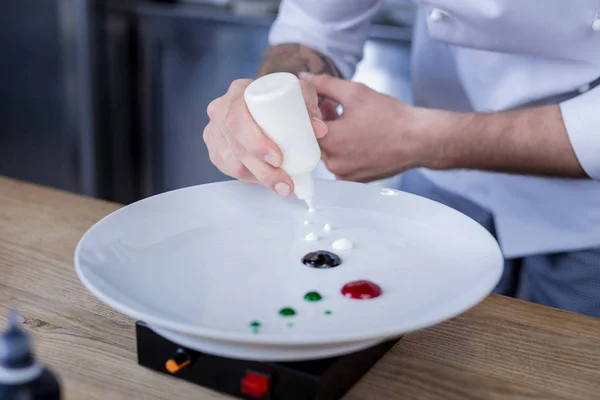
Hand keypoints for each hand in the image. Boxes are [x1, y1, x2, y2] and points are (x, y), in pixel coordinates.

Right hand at [203, 78, 328, 195]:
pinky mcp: (215, 148)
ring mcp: (215, 130)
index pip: (238, 118)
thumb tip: (319, 130)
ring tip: (282, 185)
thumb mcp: (299, 96)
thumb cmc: (281, 99)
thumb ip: (310, 108)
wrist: (265, 103)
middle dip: (261, 169)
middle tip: (284, 181)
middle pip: (235, 145)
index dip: (256, 142)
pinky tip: (264, 180)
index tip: (278, 158)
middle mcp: (221, 109)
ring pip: (232, 162)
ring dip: (258, 178)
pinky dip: (248, 177)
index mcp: (239, 92)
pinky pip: (228, 168)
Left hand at [299, 73, 428, 182]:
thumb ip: (324, 85)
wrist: (419, 138)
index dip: (309, 110)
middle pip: (315, 140)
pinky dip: (344, 149)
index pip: (304, 125)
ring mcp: (345, 174)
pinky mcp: (356, 179)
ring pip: (328, 152)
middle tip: (332, 107)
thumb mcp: (355, 92)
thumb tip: (304, 80)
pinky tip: (357, 135)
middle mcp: (334, 163)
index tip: (317, 101)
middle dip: (321, 122)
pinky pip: (341, 162)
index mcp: (330, 141)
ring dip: (332, 135)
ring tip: (347, 119)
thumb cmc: (391, 117)